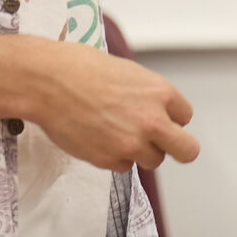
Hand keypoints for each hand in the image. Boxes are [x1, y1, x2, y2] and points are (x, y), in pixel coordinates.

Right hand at [24, 40, 200, 173]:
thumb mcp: (128, 72)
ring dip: (141, 151)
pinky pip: (125, 167)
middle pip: (187, 150)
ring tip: (119, 134)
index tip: (160, 117)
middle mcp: (152, 121)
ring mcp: (131, 144)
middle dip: (176, 147)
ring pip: (154, 160)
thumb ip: (147, 95)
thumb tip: (153, 108)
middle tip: (163, 143)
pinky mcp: (109, 160)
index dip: (171, 117)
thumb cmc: (81, 68)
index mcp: (160, 93)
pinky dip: (116, 157)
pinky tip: (100, 138)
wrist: (49, 83)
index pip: (185, 116)